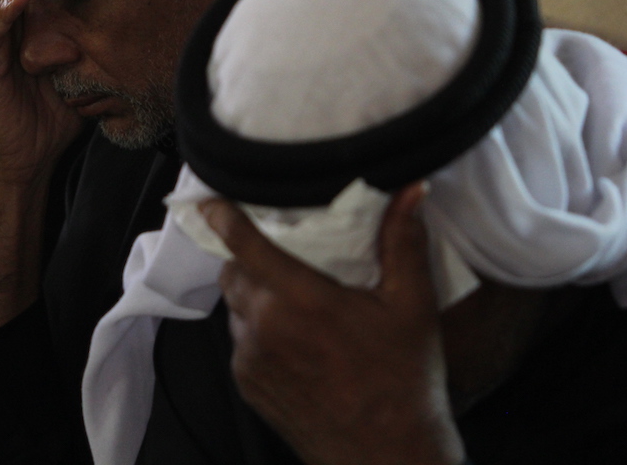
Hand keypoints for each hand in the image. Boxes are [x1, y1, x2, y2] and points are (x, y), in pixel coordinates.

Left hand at [202, 184, 464, 464]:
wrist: (388, 458)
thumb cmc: (405, 382)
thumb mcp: (413, 307)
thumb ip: (403, 242)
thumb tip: (409, 190)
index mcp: (302, 301)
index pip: (246, 246)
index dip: (224, 218)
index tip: (213, 202)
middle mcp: (266, 327)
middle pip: (235, 274)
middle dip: (250, 260)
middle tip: (284, 258)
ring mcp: (250, 360)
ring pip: (236, 308)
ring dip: (255, 297)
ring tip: (296, 303)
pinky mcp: (247, 385)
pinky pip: (240, 342)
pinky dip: (258, 332)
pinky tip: (295, 341)